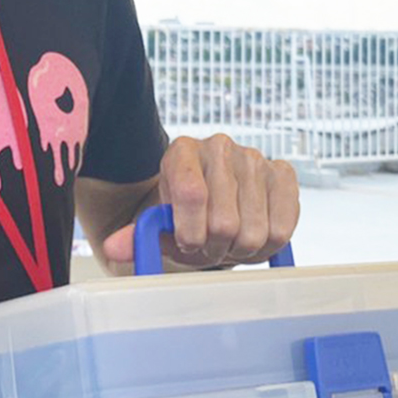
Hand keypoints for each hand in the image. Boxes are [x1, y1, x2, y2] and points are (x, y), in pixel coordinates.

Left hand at [101, 135, 300, 271]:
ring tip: (229, 243)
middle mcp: (219, 146)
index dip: (189, 233)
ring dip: (240, 250)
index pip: (191, 194)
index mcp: (181, 151)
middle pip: (224, 223)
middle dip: (215, 248)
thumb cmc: (183, 215)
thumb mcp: (157, 225)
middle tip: (209, 247)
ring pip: (254, 231)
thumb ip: (135, 237)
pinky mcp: (283, 174)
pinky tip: (254, 237)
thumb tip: (114, 249)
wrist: (212, 204)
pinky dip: (268, 246)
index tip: (186, 244)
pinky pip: (284, 228)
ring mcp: (255, 157)